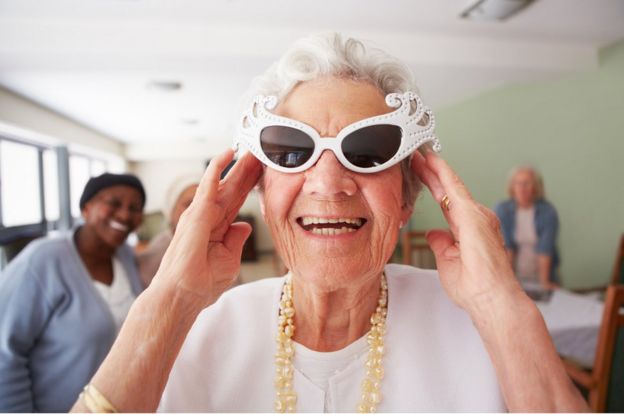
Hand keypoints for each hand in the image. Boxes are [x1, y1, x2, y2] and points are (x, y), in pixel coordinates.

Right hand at [150, 149, 261, 307]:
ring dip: (237, 165)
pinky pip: (208, 185)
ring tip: (251, 148)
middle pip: (233, 187)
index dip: (251, 184)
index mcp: (218, 227)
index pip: (238, 199)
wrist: (182, 296)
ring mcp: (201, 213)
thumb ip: (237, 240)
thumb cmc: (202, 283)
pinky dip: (218, 168)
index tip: (265, 169)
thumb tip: (245, 225)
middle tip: (261, 151)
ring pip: (223, 182)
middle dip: (247, 170)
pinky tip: (228, 153)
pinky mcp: (196, 214)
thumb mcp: (229, 260)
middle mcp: (208, 216)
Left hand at [411, 151, 524, 313]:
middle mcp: (476, 218)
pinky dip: (443, 173)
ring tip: (418, 154)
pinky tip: (431, 161)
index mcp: (468, 229)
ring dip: (435, 169)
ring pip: (451, 185)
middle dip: (431, 173)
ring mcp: (477, 215)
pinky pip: (455, 188)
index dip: (433, 185)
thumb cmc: (475, 289)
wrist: (492, 300)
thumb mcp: (448, 262)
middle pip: (449, 190)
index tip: (420, 173)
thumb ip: (441, 244)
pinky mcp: (474, 215)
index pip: (446, 202)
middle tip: (415, 156)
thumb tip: (433, 233)